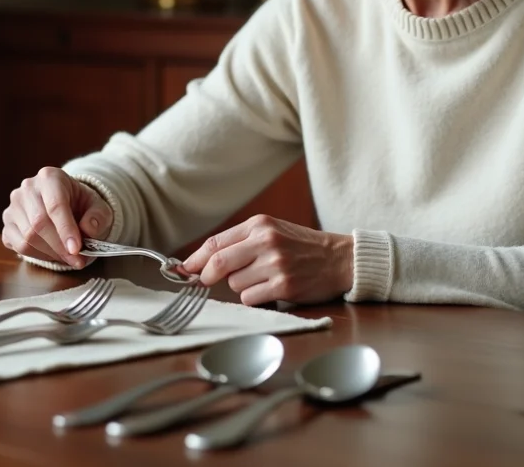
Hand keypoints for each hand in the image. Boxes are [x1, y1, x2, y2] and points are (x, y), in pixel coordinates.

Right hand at [2, 167, 113, 268]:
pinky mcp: (7, 224)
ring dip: (50, 254)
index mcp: (50, 177)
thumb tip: (88, 229)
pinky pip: (18, 246)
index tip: (76, 249)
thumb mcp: (98, 206)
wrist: (65, 203)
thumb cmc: (80, 204)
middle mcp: (27, 188)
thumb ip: (98, 216)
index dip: (66, 229)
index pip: (55, 205)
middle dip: (60, 247)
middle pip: (39, 223)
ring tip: (67, 257)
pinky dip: (37, 256)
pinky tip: (52, 254)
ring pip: (27, 237)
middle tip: (77, 259)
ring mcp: (13, 206)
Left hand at [181, 215, 353, 305]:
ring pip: (235, 284)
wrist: (339, 259)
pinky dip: (255, 298)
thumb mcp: (272, 232)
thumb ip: (240, 242)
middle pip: (219, 263)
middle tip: (206, 280)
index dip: (196, 258)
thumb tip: (203, 261)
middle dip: (208, 276)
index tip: (184, 268)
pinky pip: (251, 298)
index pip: (217, 242)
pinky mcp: (284, 286)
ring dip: (242, 287)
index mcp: (260, 224)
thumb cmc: (301, 247)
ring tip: (263, 279)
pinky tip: (271, 290)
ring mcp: (275, 264)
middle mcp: (266, 241)